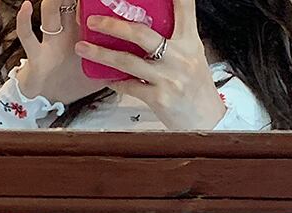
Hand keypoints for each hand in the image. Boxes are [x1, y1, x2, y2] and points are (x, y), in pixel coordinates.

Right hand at [16, 0, 106, 104]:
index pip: (87, 8)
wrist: (49, 101)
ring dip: (55, 1)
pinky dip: (24, 21)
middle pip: (68, 5)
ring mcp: (49, 41)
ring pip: (49, 13)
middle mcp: (65, 32)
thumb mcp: (98, 71)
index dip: (94, 2)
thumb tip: (140, 59)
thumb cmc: (73, 82)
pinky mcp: (36, 55)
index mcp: (81, 34)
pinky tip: (27, 6)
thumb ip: (114, 62)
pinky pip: (27, 36)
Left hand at [74, 0, 226, 129]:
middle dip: (113, 25)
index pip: (184, 7)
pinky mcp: (158, 99)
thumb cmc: (198, 89)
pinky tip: (105, 77)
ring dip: (101, 54)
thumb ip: (175, 40)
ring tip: (84, 48)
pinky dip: (114, 81)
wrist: (208, 121)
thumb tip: (144, 28)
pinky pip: (129, 86)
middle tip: (94, 21)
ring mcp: (167, 79)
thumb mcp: (193, 57)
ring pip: (128, 61)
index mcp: (190, 42)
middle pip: (142, 34)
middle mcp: (179, 58)